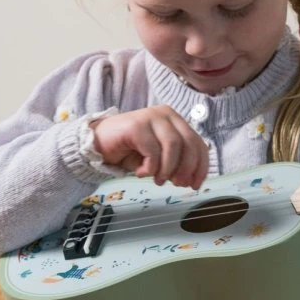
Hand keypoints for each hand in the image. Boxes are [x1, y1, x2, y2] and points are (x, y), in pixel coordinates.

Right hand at [90, 106, 208, 189]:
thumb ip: (177, 162)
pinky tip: (141, 173)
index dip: (201, 166)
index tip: (195, 185)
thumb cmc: (130, 152)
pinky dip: (150, 167)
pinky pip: (153, 151)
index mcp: (176, 121)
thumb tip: (191, 178)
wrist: (98, 146)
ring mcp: (151, 117)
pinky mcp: (136, 125)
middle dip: (186, 168)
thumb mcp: (160, 158)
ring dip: (167, 169)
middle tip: (177, 184)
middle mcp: (166, 114)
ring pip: (173, 146)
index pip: (198, 143)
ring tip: (158, 180)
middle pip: (189, 143)